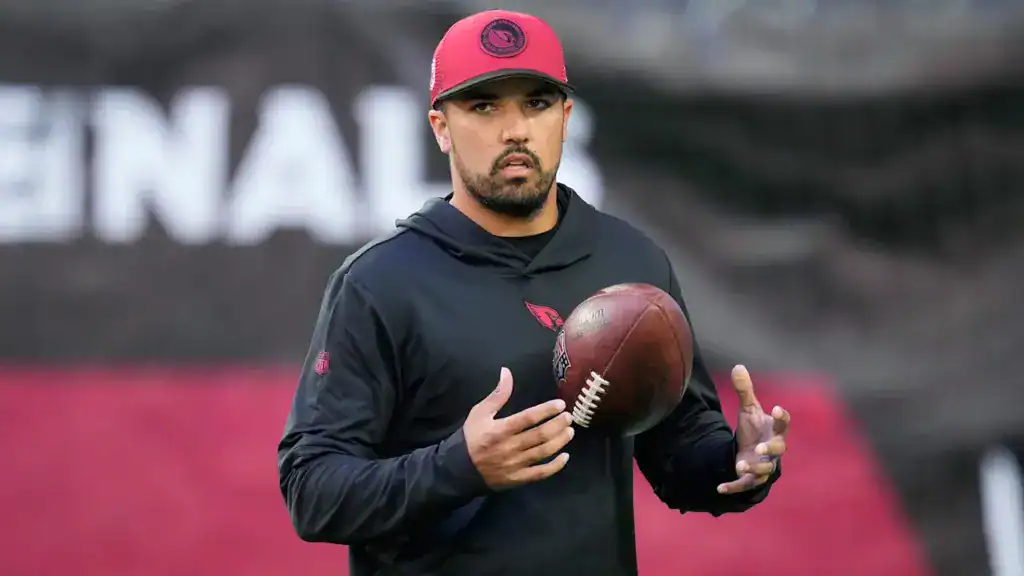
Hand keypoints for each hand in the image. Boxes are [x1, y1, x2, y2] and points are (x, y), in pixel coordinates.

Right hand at [464, 367, 574, 490]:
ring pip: (543, 452)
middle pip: (540, 435)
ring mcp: (515, 465)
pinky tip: (564, 457)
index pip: (529, 418)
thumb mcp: (480, 412)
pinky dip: (555, 466)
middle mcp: (510, 447)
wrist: (459, 469)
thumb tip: (507, 372)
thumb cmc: (472, 437)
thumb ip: (497, 394)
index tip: (560, 404)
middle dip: (558, 425)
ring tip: (569, 432)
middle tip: (569, 417)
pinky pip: (540, 473)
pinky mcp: (518, 479)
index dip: (547, 410)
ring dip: (560, 442)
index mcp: (500, 429)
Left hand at [717, 365, 789, 494]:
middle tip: (760, 446)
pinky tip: (719, 488)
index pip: (783, 423)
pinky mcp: (751, 478)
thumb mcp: (749, 410)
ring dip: (754, 468)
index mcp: (775, 430)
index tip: (778, 408)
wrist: (752, 452)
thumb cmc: (755, 429)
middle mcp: (773, 449)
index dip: (783, 417)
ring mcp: (764, 465)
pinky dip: (733, 487)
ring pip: (764, 470)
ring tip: (740, 465)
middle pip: (778, 449)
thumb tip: (737, 366)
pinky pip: (744, 485)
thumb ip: (745, 391)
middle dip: (771, 448)